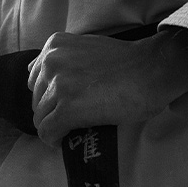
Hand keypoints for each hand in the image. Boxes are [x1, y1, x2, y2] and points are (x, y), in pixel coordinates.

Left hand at [27, 30, 187, 145]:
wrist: (151, 70)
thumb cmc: (127, 62)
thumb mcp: (86, 47)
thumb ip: (62, 58)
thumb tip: (37, 73)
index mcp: (54, 46)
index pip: (35, 78)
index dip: (50, 96)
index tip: (65, 104)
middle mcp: (51, 62)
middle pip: (36, 99)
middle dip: (52, 111)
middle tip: (74, 118)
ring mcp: (58, 86)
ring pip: (40, 118)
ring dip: (55, 127)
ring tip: (73, 130)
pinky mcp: (67, 109)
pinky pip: (47, 132)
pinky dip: (54, 140)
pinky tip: (66, 140)